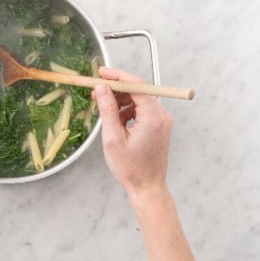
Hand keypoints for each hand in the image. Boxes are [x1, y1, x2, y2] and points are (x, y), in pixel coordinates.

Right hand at [93, 67, 172, 199]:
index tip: (101, 73)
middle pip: (138, 90)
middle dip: (117, 88)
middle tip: (97, 91)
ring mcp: (162, 120)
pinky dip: (128, 110)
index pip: (136, 85)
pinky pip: (142, 109)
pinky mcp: (159, 126)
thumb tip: (101, 89)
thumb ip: (107, 110)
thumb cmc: (131, 168)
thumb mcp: (113, 138)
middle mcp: (161, 115)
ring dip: (121, 101)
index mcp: (152, 117)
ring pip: (139, 99)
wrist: (147, 187)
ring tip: (105, 111)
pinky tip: (116, 121)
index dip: (117, 76)